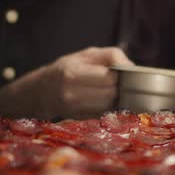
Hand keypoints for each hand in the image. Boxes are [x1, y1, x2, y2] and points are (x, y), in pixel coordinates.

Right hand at [1, 47, 132, 118]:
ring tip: (113, 90)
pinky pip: (106, 113)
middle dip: (120, 87)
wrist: (43, 92)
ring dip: (117, 98)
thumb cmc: (69, 69)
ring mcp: (76, 109)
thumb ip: (111, 55)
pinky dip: (111, 107)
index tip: (120, 72)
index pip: (109, 78)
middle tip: (119, 82)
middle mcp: (71, 94)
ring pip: (110, 106)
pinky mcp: (82, 119)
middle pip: (112, 93)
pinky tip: (106, 100)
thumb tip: (131, 67)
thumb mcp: (86, 55)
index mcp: (72, 73)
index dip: (119, 75)